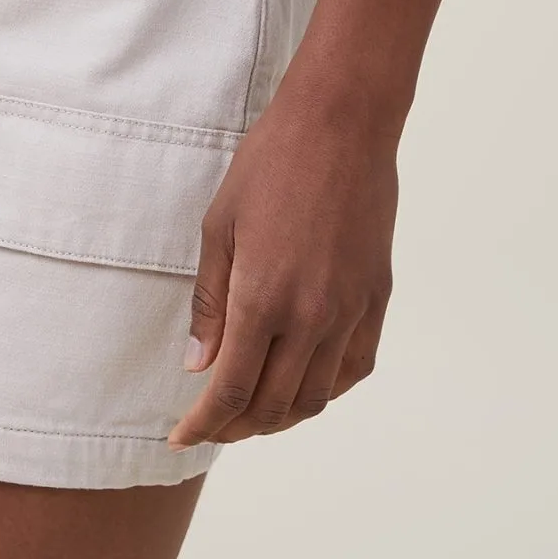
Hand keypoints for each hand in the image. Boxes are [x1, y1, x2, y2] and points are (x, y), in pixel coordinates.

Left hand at [166, 81, 397, 452]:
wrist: (343, 121)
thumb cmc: (271, 162)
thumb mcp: (219, 224)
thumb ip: (210, 302)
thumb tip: (198, 367)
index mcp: (263, 298)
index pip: (230, 391)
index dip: (204, 425)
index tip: (181, 437)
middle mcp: (311, 316)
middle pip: (273, 405)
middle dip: (237, 427)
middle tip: (212, 425)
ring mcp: (350, 309)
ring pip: (317, 396)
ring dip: (281, 415)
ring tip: (254, 408)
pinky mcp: (376, 297)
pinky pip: (355, 367)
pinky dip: (328, 388)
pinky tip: (306, 380)